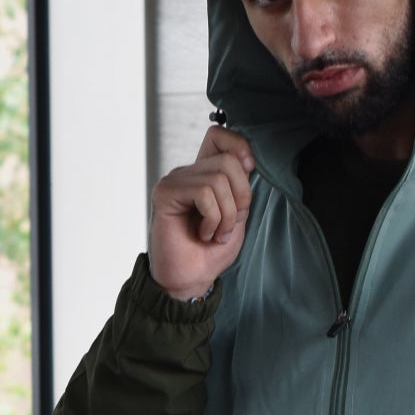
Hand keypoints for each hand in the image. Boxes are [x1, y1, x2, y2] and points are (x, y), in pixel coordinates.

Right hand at [149, 124, 255, 300]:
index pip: (219, 135)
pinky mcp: (165, 193)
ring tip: (216, 233)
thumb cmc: (211, 251)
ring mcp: (174, 181)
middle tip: (230, 224)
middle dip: (241, 196)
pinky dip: (212, 219)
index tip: (249, 170)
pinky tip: (203, 234)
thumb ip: (240, 187)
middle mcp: (188, 173)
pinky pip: (203, 193)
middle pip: (228, 160)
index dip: (239, 146)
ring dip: (226, 214)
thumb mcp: (237, 215)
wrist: (191, 279)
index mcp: (204, 174)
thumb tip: (247, 160)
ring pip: (218, 178)